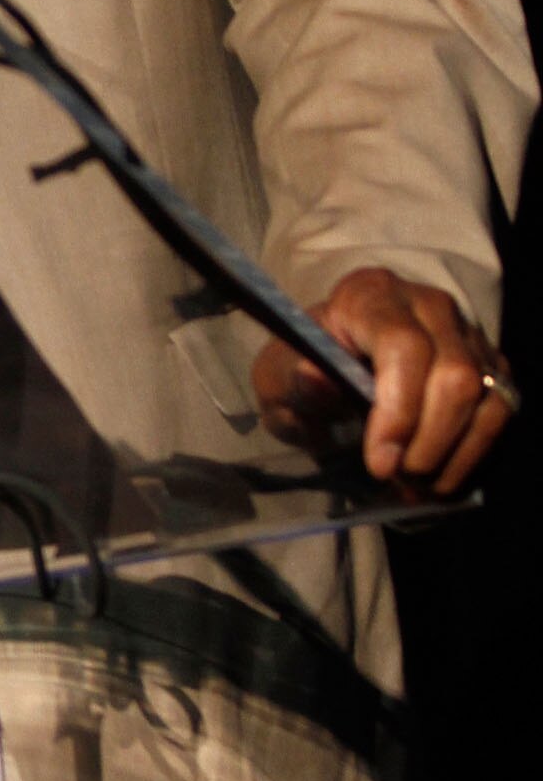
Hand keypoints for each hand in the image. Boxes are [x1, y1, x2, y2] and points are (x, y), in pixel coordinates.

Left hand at [252, 266, 517, 493]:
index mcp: (371, 295)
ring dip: (456, 457)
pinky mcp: (491, 367)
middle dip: (430, 442)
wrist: (332, 371)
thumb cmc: (302, 372)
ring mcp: (468, 335)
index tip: (379, 464)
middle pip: (456, 375)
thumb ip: (292, 380)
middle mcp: (429, 305)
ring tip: (416, 485)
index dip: (399, 410)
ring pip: (488, 398)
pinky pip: (504, 414)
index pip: (403, 346)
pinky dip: (476, 457)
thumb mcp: (277, 379)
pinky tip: (442, 480)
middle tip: (397, 478)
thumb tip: (315, 378)